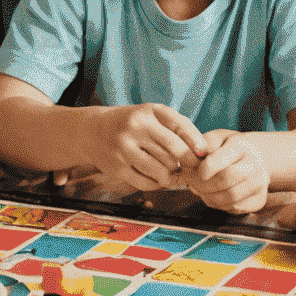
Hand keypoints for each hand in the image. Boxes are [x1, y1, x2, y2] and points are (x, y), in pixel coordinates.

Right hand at [89, 103, 206, 193]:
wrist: (92, 131)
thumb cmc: (132, 123)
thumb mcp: (151, 115)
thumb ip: (176, 128)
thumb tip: (202, 154)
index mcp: (148, 111)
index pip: (180, 127)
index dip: (195, 142)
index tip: (202, 154)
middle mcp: (136, 126)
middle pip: (174, 152)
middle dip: (185, 163)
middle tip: (186, 168)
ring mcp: (124, 147)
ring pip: (161, 171)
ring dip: (170, 176)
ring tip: (169, 173)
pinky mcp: (117, 167)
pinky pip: (146, 183)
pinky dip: (156, 184)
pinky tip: (156, 179)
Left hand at [187, 130, 268, 213]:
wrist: (253, 157)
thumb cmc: (227, 147)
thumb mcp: (214, 138)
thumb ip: (200, 146)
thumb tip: (186, 159)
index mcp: (241, 145)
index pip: (221, 159)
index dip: (204, 168)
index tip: (194, 170)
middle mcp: (255, 164)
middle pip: (225, 180)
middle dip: (202, 184)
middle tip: (190, 182)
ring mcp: (260, 184)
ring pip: (229, 198)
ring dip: (208, 196)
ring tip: (199, 188)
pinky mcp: (259, 200)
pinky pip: (234, 208)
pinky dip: (218, 204)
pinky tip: (212, 195)